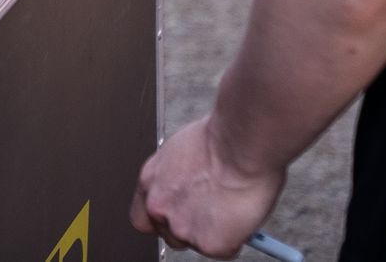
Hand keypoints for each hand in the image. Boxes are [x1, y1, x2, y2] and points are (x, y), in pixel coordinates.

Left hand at [131, 116, 286, 258]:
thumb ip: (179, 175)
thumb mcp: (183, 151)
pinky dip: (235, 238)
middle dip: (188, 227)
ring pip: (196, 243)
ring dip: (211, 231)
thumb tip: (192, 185)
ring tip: (230, 206)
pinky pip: (224, 249)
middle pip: (168, 233)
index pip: (143, 215)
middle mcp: (159, 206)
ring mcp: (182, 228)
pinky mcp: (208, 244)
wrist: (240, 144)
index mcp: (150, 180)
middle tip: (210, 213)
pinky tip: (241, 213)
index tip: (179, 214)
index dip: (163, 218)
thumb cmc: (221, 137)